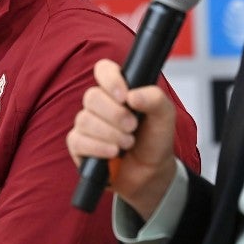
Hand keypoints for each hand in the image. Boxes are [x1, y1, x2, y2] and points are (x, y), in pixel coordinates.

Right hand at [66, 59, 177, 220]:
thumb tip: (132, 95)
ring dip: (110, 134)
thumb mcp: (165, 117)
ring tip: (128, 144)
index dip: (110, 79)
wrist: (151, 173)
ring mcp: (86, 124)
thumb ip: (155, 99)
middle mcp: (99, 104)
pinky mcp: (78, 146)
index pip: (103, 69)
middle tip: (133, 127)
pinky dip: (98, 148)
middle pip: (92, 96)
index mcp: (118, 90)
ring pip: (85, 120)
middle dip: (115, 114)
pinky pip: (78, 141)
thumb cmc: (155, 140)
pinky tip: (113, 153)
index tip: (124, 96)